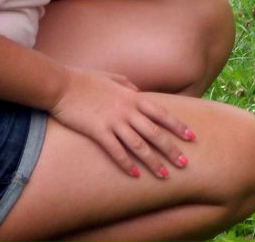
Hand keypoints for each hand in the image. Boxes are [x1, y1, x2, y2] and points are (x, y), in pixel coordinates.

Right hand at [48, 66, 194, 178]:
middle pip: (156, 133)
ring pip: (139, 145)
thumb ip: (128, 85)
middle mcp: (128, 110)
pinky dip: (126, 163)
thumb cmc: (86, 80)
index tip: (192, 137)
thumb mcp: (114, 78)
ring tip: (164, 175)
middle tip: (184, 164)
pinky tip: (135, 175)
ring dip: (153, 162)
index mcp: (134, 97)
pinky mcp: (97, 131)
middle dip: (171, 149)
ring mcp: (114, 121)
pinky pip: (115, 151)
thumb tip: (138, 90)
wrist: (62, 84)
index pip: (163, 114)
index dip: (178, 126)